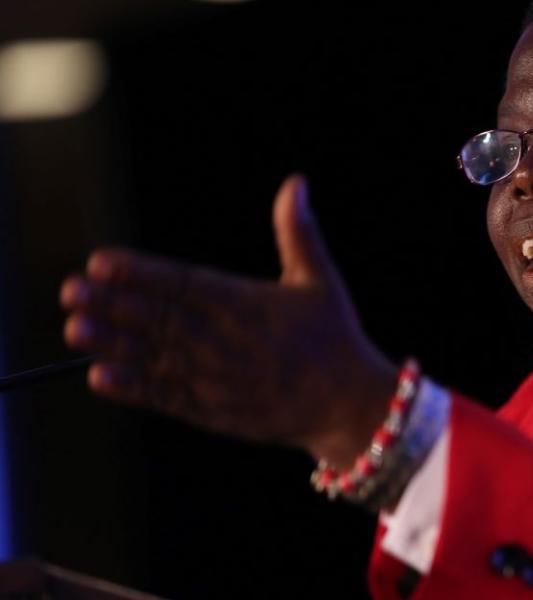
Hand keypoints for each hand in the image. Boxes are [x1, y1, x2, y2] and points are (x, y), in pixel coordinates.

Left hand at [60, 175, 397, 466]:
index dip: (141, 274)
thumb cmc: (334, 337)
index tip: (102, 262)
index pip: (185, 284)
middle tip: (71, 292)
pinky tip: (101, 376)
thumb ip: (298, 232)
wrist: (350, 405)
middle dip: (115, 305)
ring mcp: (220, 380)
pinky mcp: (216, 412)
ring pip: (157, 358)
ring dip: (114, 344)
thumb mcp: (320, 279)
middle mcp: (229, 342)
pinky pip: (169, 398)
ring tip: (75, 329)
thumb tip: (295, 183)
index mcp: (249, 305)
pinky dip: (135, 388)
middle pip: (162, 320)